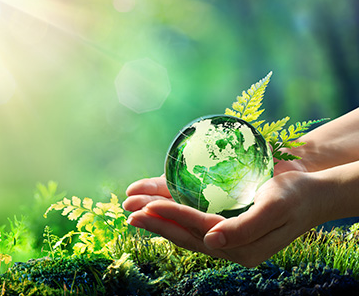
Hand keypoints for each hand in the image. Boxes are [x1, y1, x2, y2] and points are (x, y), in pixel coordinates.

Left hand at [123, 159, 330, 266]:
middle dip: (155, 221)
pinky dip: (172, 213)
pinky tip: (154, 207)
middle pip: (184, 234)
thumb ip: (244, 228)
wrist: (311, 193)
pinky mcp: (222, 226)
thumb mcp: (274, 209)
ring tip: (131, 209)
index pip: (199, 230)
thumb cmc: (295, 197)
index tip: (147, 206)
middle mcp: (229, 245)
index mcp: (242, 246)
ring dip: (158, 218)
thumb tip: (211, 243)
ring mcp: (225, 237)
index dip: (172, 216)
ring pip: (184, 230)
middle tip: (128, 211)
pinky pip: (192, 222)